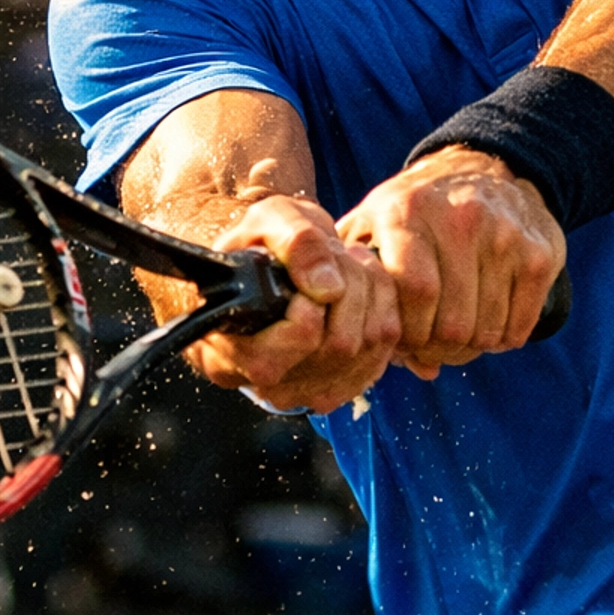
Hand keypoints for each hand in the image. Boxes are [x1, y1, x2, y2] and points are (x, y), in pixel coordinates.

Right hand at [186, 179, 401, 415]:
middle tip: (337, 254)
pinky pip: (382, 353)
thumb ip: (295, 244)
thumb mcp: (269, 221)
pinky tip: (362, 290)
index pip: (299, 336)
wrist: (273, 264)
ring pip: (367, 349)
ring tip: (349, 266)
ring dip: (370, 295)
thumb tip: (328, 287)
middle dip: (350, 286)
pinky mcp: (340, 387)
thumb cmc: (260, 245)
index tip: (308, 268)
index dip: (314, 298)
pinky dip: (382, 312)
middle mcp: (268, 384)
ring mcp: (307, 392)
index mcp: (231, 350)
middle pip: (340, 345)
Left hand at [337, 146, 564, 379]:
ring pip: (487, 330)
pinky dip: (503, 341)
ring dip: (470, 349)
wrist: (483, 168)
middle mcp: (460, 218)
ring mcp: (504, 235)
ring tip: (456, 339)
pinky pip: (520, 325)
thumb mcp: (370, 222)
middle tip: (431, 350)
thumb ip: (353, 273)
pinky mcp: (539, 253)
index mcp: (407, 212)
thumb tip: (368, 340)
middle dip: (437, 350)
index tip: (404, 341)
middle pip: (452, 321)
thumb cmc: (414, 212)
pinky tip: (488, 326)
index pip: (416, 291)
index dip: (409, 332)